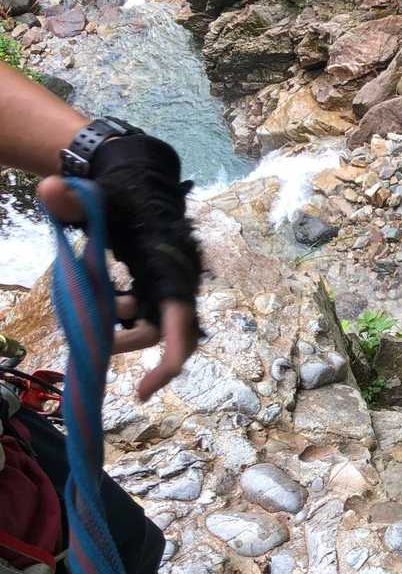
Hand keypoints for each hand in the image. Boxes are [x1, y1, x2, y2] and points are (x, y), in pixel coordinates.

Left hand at [37, 177, 198, 401]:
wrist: (141, 181)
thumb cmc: (121, 192)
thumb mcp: (97, 194)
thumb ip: (73, 196)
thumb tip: (48, 189)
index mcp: (169, 267)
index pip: (179, 324)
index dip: (167, 362)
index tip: (142, 392)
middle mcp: (178, 282)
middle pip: (163, 335)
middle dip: (127, 343)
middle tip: (96, 348)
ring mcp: (171, 287)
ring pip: (153, 328)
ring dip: (122, 329)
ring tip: (95, 313)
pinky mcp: (160, 289)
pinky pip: (148, 317)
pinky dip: (124, 318)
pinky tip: (105, 302)